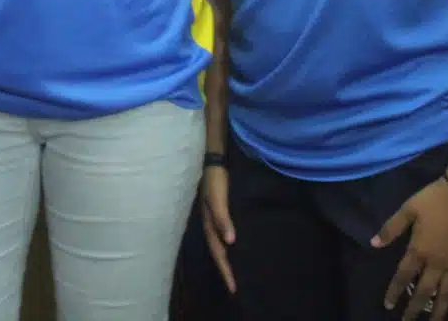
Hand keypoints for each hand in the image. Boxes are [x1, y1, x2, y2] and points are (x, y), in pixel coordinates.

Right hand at [200, 165, 235, 292]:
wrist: (215, 159)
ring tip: (236, 271)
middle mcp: (211, 224)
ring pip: (222, 243)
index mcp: (209, 224)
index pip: (219, 253)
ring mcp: (216, 217)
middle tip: (235, 286)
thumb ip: (223, 218)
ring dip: (228, 258)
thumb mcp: (217, 198)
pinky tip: (237, 245)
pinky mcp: (222, 210)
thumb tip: (231, 242)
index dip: (226, 270)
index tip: (233, 288)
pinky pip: (225, 232)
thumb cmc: (216, 179)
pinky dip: (231, 243)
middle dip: (226, 269)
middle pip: (219, 251)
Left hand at [373, 179, 447, 320]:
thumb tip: (373, 244)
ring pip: (446, 293)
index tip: (388, 306)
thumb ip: (391, 228)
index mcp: (419, 250)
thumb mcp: (408, 209)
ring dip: (438, 310)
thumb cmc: (435, 198)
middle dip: (415, 308)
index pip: (404, 276)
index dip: (394, 292)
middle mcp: (437, 262)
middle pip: (424, 291)